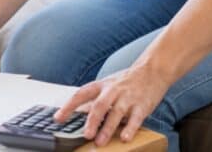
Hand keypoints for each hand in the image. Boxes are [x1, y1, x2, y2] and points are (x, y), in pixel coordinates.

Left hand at [53, 63, 169, 146]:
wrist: (153, 70)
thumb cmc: (127, 80)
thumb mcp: (108, 84)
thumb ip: (95, 98)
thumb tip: (78, 112)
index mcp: (102, 85)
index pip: (81, 94)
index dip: (69, 106)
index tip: (58, 118)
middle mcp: (114, 90)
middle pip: (100, 105)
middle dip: (92, 121)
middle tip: (86, 135)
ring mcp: (128, 97)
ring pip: (116, 113)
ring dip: (108, 128)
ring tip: (100, 142)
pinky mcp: (142, 105)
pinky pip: (135, 118)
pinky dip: (130, 128)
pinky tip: (125, 138)